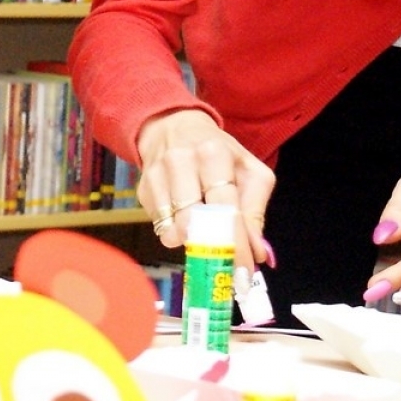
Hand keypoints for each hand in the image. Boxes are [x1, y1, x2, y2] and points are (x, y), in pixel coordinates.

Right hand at [134, 108, 274, 271]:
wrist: (173, 126)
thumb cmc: (217, 152)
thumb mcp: (247, 171)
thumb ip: (255, 211)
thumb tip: (258, 253)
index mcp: (214, 153)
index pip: (226, 207)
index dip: (236, 244)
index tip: (244, 274)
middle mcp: (181, 161)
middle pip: (194, 221)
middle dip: (212, 249)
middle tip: (224, 266)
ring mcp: (157, 175)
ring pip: (173, 229)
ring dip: (192, 242)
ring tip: (204, 236)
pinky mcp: (143, 189)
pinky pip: (160, 227)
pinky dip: (176, 234)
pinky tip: (185, 220)